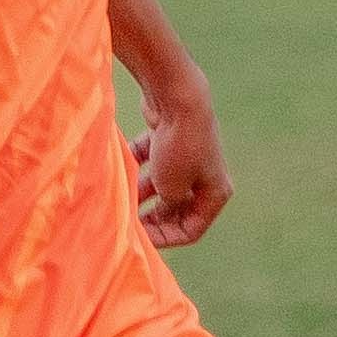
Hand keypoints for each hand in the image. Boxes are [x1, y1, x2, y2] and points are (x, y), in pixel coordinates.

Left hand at [132, 84, 230, 248]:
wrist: (178, 97)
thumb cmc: (179, 147)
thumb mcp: (171, 188)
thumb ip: (166, 209)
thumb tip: (157, 215)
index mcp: (216, 192)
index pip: (191, 230)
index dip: (164, 238)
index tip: (138, 237)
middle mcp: (206, 176)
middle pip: (175, 209)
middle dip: (150, 217)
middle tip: (125, 222)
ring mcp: (188, 156)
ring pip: (160, 185)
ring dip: (139, 194)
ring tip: (119, 198)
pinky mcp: (169, 138)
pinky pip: (151, 160)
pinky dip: (136, 165)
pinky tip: (120, 167)